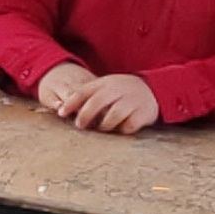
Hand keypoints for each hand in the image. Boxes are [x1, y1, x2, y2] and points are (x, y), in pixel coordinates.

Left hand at [44, 69, 164, 134]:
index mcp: (106, 83)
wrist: (153, 89)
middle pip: (97, 102)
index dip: (71, 102)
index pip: (84, 91)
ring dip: (104, 125)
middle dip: (85, 115)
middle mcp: (118, 90)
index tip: (61, 113)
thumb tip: (63, 110)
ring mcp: (131, 101)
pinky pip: (129, 125)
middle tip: (80, 125)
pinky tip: (121, 129)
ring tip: (102, 128)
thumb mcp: (106, 87)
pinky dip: (123, 129)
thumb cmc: (122, 92)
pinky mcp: (143, 113)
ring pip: (113, 115)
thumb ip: (89, 96)